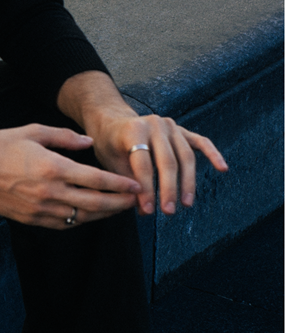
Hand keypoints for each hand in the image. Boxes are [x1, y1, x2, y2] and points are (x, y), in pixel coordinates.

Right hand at [0, 124, 141, 229]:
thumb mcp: (32, 131)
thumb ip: (64, 137)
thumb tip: (87, 143)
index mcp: (53, 167)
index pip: (96, 180)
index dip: (119, 184)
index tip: (134, 185)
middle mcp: (50, 192)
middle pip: (94, 203)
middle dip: (118, 203)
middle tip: (134, 201)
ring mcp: (40, 209)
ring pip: (81, 217)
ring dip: (103, 214)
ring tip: (118, 209)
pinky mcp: (31, 219)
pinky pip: (63, 223)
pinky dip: (81, 221)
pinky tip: (90, 215)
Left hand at [86, 109, 227, 216]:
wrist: (112, 120)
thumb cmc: (110, 145)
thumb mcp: (111, 162)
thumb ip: (128, 183)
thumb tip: (144, 210)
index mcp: (134, 130)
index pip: (144, 165)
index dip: (147, 190)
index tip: (148, 211)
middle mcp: (155, 124)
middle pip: (167, 162)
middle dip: (169, 189)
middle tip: (169, 211)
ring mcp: (170, 125)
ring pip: (185, 156)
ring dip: (188, 181)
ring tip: (186, 203)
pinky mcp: (181, 129)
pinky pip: (200, 142)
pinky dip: (212, 154)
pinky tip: (223, 168)